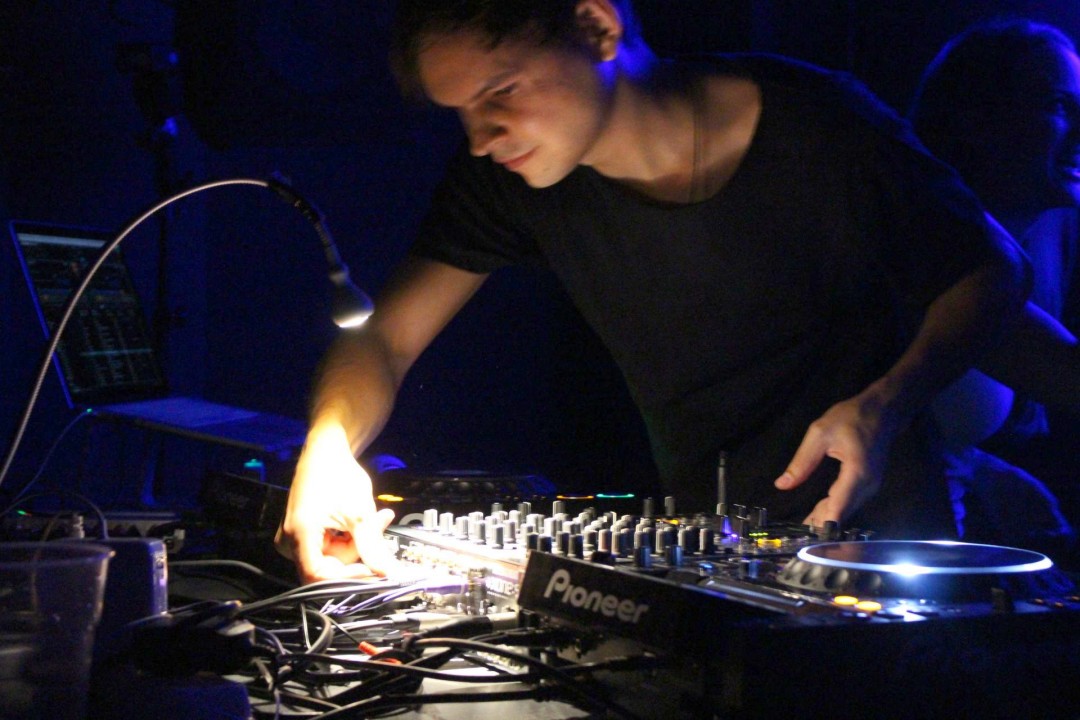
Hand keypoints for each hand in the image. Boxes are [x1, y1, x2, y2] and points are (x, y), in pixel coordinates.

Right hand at [275, 427, 398, 583]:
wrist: (326, 452)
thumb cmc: (338, 476)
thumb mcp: (360, 514)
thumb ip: (372, 547)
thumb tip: (388, 574)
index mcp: (299, 536)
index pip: (317, 577)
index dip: (346, 578)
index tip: (371, 569)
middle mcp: (289, 542)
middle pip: (326, 568)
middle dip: (356, 552)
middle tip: (379, 527)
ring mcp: (293, 538)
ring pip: (330, 558)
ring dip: (354, 543)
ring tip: (372, 517)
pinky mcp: (302, 535)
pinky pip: (326, 548)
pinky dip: (346, 538)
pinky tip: (357, 521)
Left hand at [774, 390, 898, 526]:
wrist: (884, 411)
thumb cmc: (851, 417)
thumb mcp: (819, 434)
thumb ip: (802, 462)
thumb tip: (782, 485)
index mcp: (856, 473)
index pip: (838, 508)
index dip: (823, 525)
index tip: (806, 538)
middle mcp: (867, 485)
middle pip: (842, 513)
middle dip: (820, 525)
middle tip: (797, 534)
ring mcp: (871, 486)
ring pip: (846, 509)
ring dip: (826, 517)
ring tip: (804, 526)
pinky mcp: (869, 484)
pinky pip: (850, 501)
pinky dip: (834, 508)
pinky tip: (818, 513)